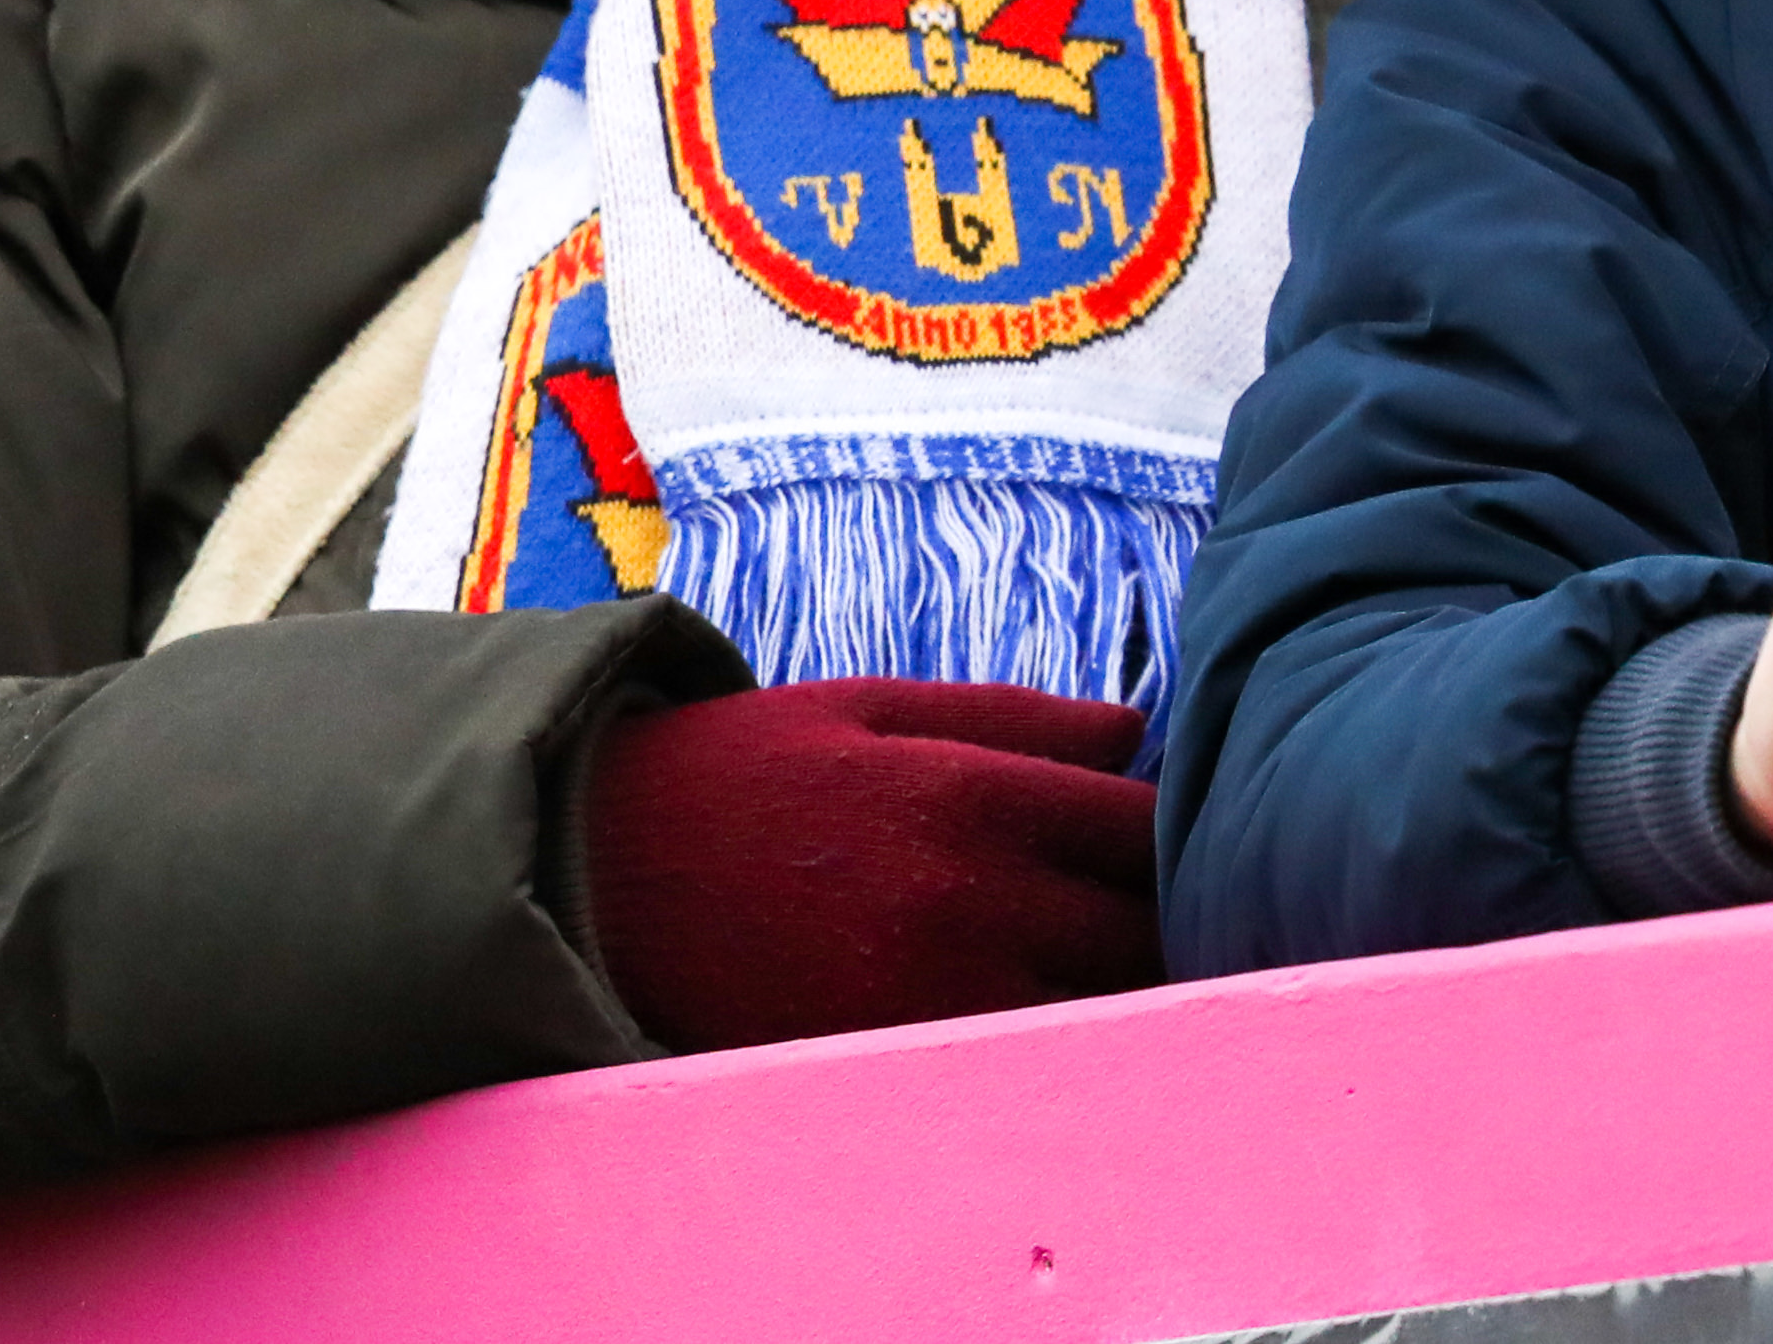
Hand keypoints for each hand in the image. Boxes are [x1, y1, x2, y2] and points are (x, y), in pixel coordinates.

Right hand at [578, 677, 1159, 1050]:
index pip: (1146, 829)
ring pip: (1092, 1013)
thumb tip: (1138, 735)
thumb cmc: (745, 772)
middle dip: (1161, 917)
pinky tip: (1022, 1007)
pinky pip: (1011, 1065)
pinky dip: (1041, 1042)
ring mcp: (930, 1001)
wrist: (592, 873)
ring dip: (1114, 989)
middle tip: (1155, 904)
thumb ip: (1017, 719)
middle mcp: (967, 904)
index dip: (1180, 832)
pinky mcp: (888, 1067)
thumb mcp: (873, 705)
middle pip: (1139, 932)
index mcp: (972, 795)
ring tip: (1098, 961)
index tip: (1179, 833)